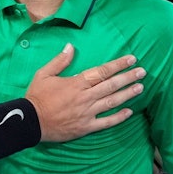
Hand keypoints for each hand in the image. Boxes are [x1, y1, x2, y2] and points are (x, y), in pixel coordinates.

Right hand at [25, 44, 144, 141]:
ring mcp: (87, 112)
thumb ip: (60, 61)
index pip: (102, 71)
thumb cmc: (36, 97)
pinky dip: (119, 117)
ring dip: (128, 94)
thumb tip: (71, 46)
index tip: (131, 59)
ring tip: (140, 87)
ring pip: (112, 102)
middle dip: (128, 77)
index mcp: (76, 82)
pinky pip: (106, 122)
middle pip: (111, 85)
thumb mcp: (44, 74)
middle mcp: (85, 96)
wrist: (30, 122)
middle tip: (142, 72)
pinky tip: (129, 112)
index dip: (118, 64)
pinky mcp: (86, 127)